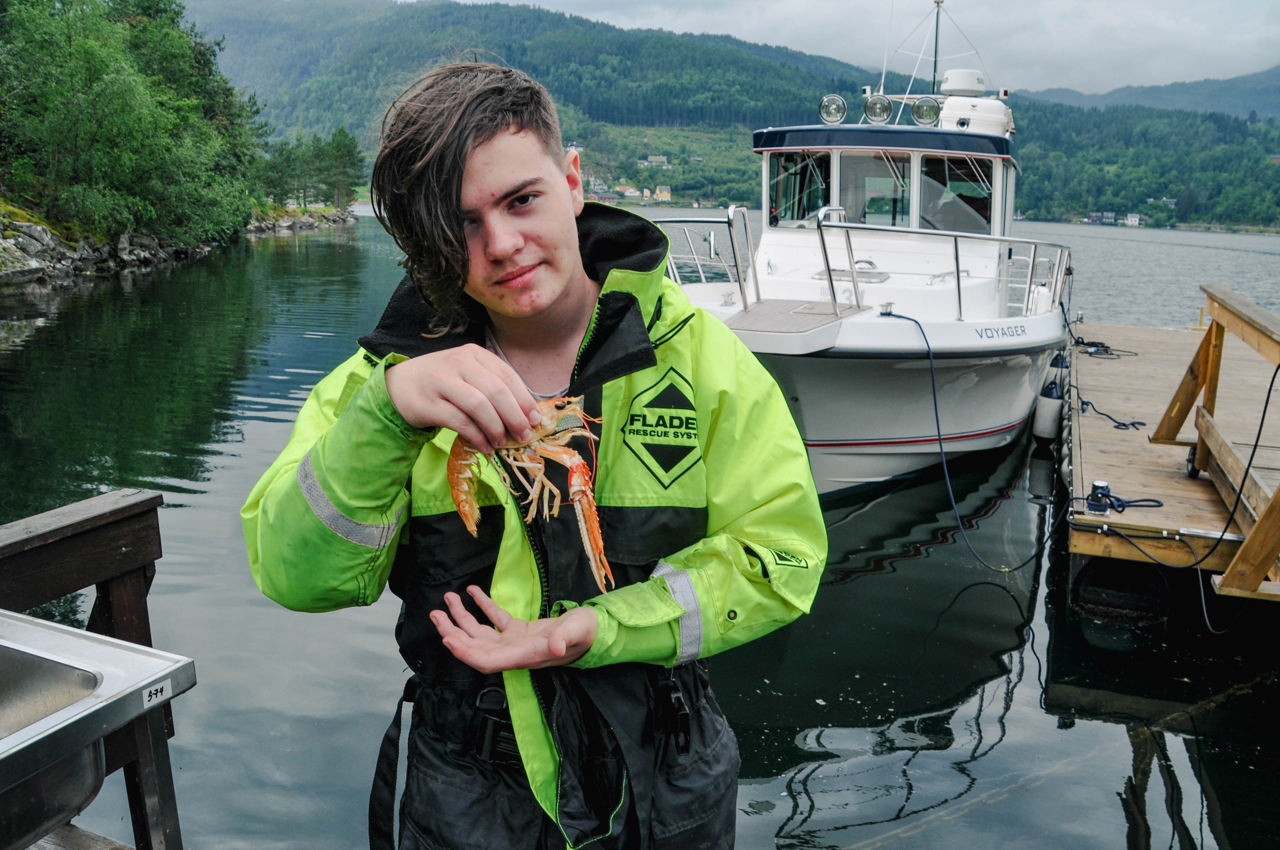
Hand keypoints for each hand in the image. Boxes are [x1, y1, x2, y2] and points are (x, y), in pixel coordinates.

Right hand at [384, 344, 540, 451]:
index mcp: (474, 354)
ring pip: (478, 405)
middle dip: (514, 416)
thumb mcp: (468, 374)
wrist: (399, 384)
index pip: (506, 375)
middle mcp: (458, 363)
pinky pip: (460, 422)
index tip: (535, 420)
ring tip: (502, 442)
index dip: (524, 400)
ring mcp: (441, 382)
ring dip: (495, 427)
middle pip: (496, 391)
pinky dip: (477, 437)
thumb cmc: (443, 382)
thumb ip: (493, 387)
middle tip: (523, 435)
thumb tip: (526, 415)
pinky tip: (485, 446)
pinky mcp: (428, 403)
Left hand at [430, 585, 597, 672]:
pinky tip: (472, 592)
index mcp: (524, 655)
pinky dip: (483, 606)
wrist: (595, 633)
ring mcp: (515, 642)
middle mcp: (514, 652)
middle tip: (436, 614)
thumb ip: (562, 638)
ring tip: (447, 600)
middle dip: (453, 633)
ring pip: (481, 634)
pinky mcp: (520, 631)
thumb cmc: (586, 633)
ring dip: (461, 619)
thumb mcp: (576, 631)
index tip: (448, 639)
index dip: (465, 653)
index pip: (487, 661)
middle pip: (476, 648)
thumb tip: (553, 647)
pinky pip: (495, 620)